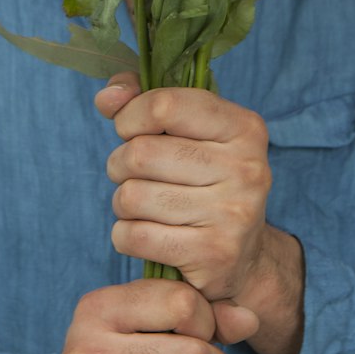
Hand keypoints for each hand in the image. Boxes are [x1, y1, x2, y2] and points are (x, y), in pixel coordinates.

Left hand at [97, 75, 273, 345]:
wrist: (245, 257)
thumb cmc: (204, 179)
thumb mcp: (188, 131)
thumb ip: (143, 99)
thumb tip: (108, 96)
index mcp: (243, 127)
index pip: (163, 106)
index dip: (130, 117)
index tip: (132, 130)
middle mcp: (246, 168)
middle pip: (140, 154)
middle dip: (121, 164)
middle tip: (137, 176)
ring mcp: (233, 213)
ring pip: (132, 197)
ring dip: (123, 203)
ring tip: (145, 206)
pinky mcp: (214, 255)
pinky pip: (134, 236)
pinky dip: (125, 236)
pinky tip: (147, 235)